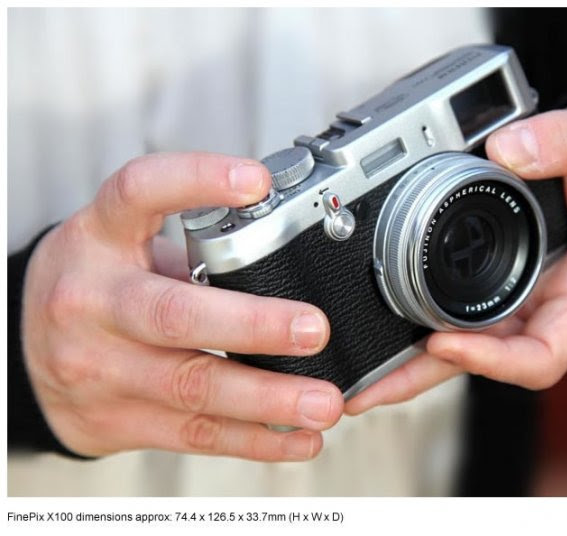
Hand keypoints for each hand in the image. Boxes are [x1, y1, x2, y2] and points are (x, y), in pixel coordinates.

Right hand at [22, 153, 343, 458]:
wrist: (26, 351)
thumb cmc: (97, 284)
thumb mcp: (124, 243)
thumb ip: (192, 246)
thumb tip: (292, 247)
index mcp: (100, 237)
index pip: (139, 192)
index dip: (196, 181)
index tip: (256, 182)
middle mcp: (93, 301)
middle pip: (174, 314)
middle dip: (252, 325)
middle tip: (314, 329)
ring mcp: (100, 367)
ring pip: (191, 387)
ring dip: (266, 398)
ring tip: (323, 403)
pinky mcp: (116, 420)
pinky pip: (192, 434)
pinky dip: (252, 439)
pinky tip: (296, 438)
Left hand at [346, 103, 566, 413]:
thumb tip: (510, 150)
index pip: (546, 354)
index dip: (495, 361)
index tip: (443, 342)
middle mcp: (543, 310)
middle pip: (484, 363)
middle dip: (424, 377)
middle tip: (364, 389)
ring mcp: (512, 304)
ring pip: (458, 348)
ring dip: (406, 366)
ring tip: (351, 379)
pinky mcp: (486, 290)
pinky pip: (448, 317)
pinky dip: (412, 331)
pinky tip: (370, 334)